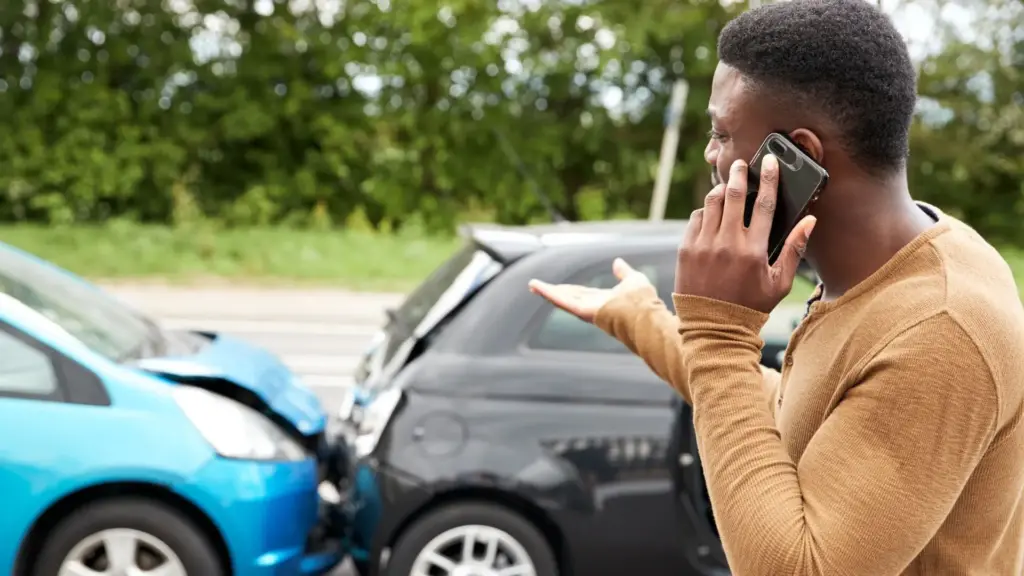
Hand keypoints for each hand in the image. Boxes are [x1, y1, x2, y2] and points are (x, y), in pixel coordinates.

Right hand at [528, 258, 653, 322]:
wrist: (644, 315)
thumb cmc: (643, 302)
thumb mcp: (634, 280)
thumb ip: (624, 272)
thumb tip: (617, 262)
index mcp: (603, 301)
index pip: (582, 294)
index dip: (570, 289)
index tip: (559, 286)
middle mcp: (592, 307)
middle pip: (568, 297)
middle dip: (553, 292)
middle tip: (537, 287)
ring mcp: (586, 310)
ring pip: (562, 299)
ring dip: (546, 292)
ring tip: (532, 285)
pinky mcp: (582, 311)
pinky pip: (562, 301)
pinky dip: (548, 293)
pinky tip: (537, 287)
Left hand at [675, 155, 815, 313]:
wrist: (713, 327)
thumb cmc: (751, 306)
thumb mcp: (779, 282)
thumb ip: (794, 248)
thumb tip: (810, 221)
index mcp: (754, 250)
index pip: (765, 204)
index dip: (769, 179)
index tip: (769, 162)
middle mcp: (727, 243)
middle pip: (734, 195)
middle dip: (739, 174)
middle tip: (740, 164)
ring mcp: (703, 245)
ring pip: (712, 203)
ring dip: (720, 190)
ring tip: (726, 186)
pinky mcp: (685, 249)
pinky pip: (696, 218)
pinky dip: (705, 211)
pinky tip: (712, 213)